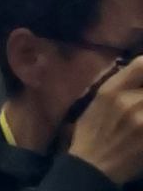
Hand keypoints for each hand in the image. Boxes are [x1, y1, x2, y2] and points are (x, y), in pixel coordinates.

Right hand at [68, 57, 142, 184]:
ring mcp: (142, 121)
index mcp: (111, 90)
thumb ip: (120, 85)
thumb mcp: (97, 100)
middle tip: (142, 101)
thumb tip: (139, 71)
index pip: (141, 65)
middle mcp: (129, 101)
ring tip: (141, 114)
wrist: (94, 165)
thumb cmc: (92, 131)